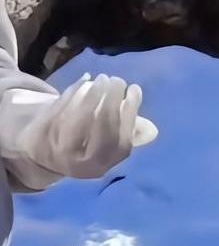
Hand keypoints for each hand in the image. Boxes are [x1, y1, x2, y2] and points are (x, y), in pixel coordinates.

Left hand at [17, 74, 157, 179]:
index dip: (130, 112)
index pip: (122, 140)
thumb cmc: (81, 148)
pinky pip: (62, 108)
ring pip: (81, 117)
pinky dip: (75, 91)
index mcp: (101, 166)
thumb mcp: (104, 149)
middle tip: (119, 81)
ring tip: (103, 78)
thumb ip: (127, 137)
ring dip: (94, 94)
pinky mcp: (43, 132)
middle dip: (113, 100)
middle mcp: (81, 162)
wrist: (39, 157)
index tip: (134, 90)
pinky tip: (85, 80)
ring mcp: (59, 148)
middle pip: (102, 127)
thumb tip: (152, 131)